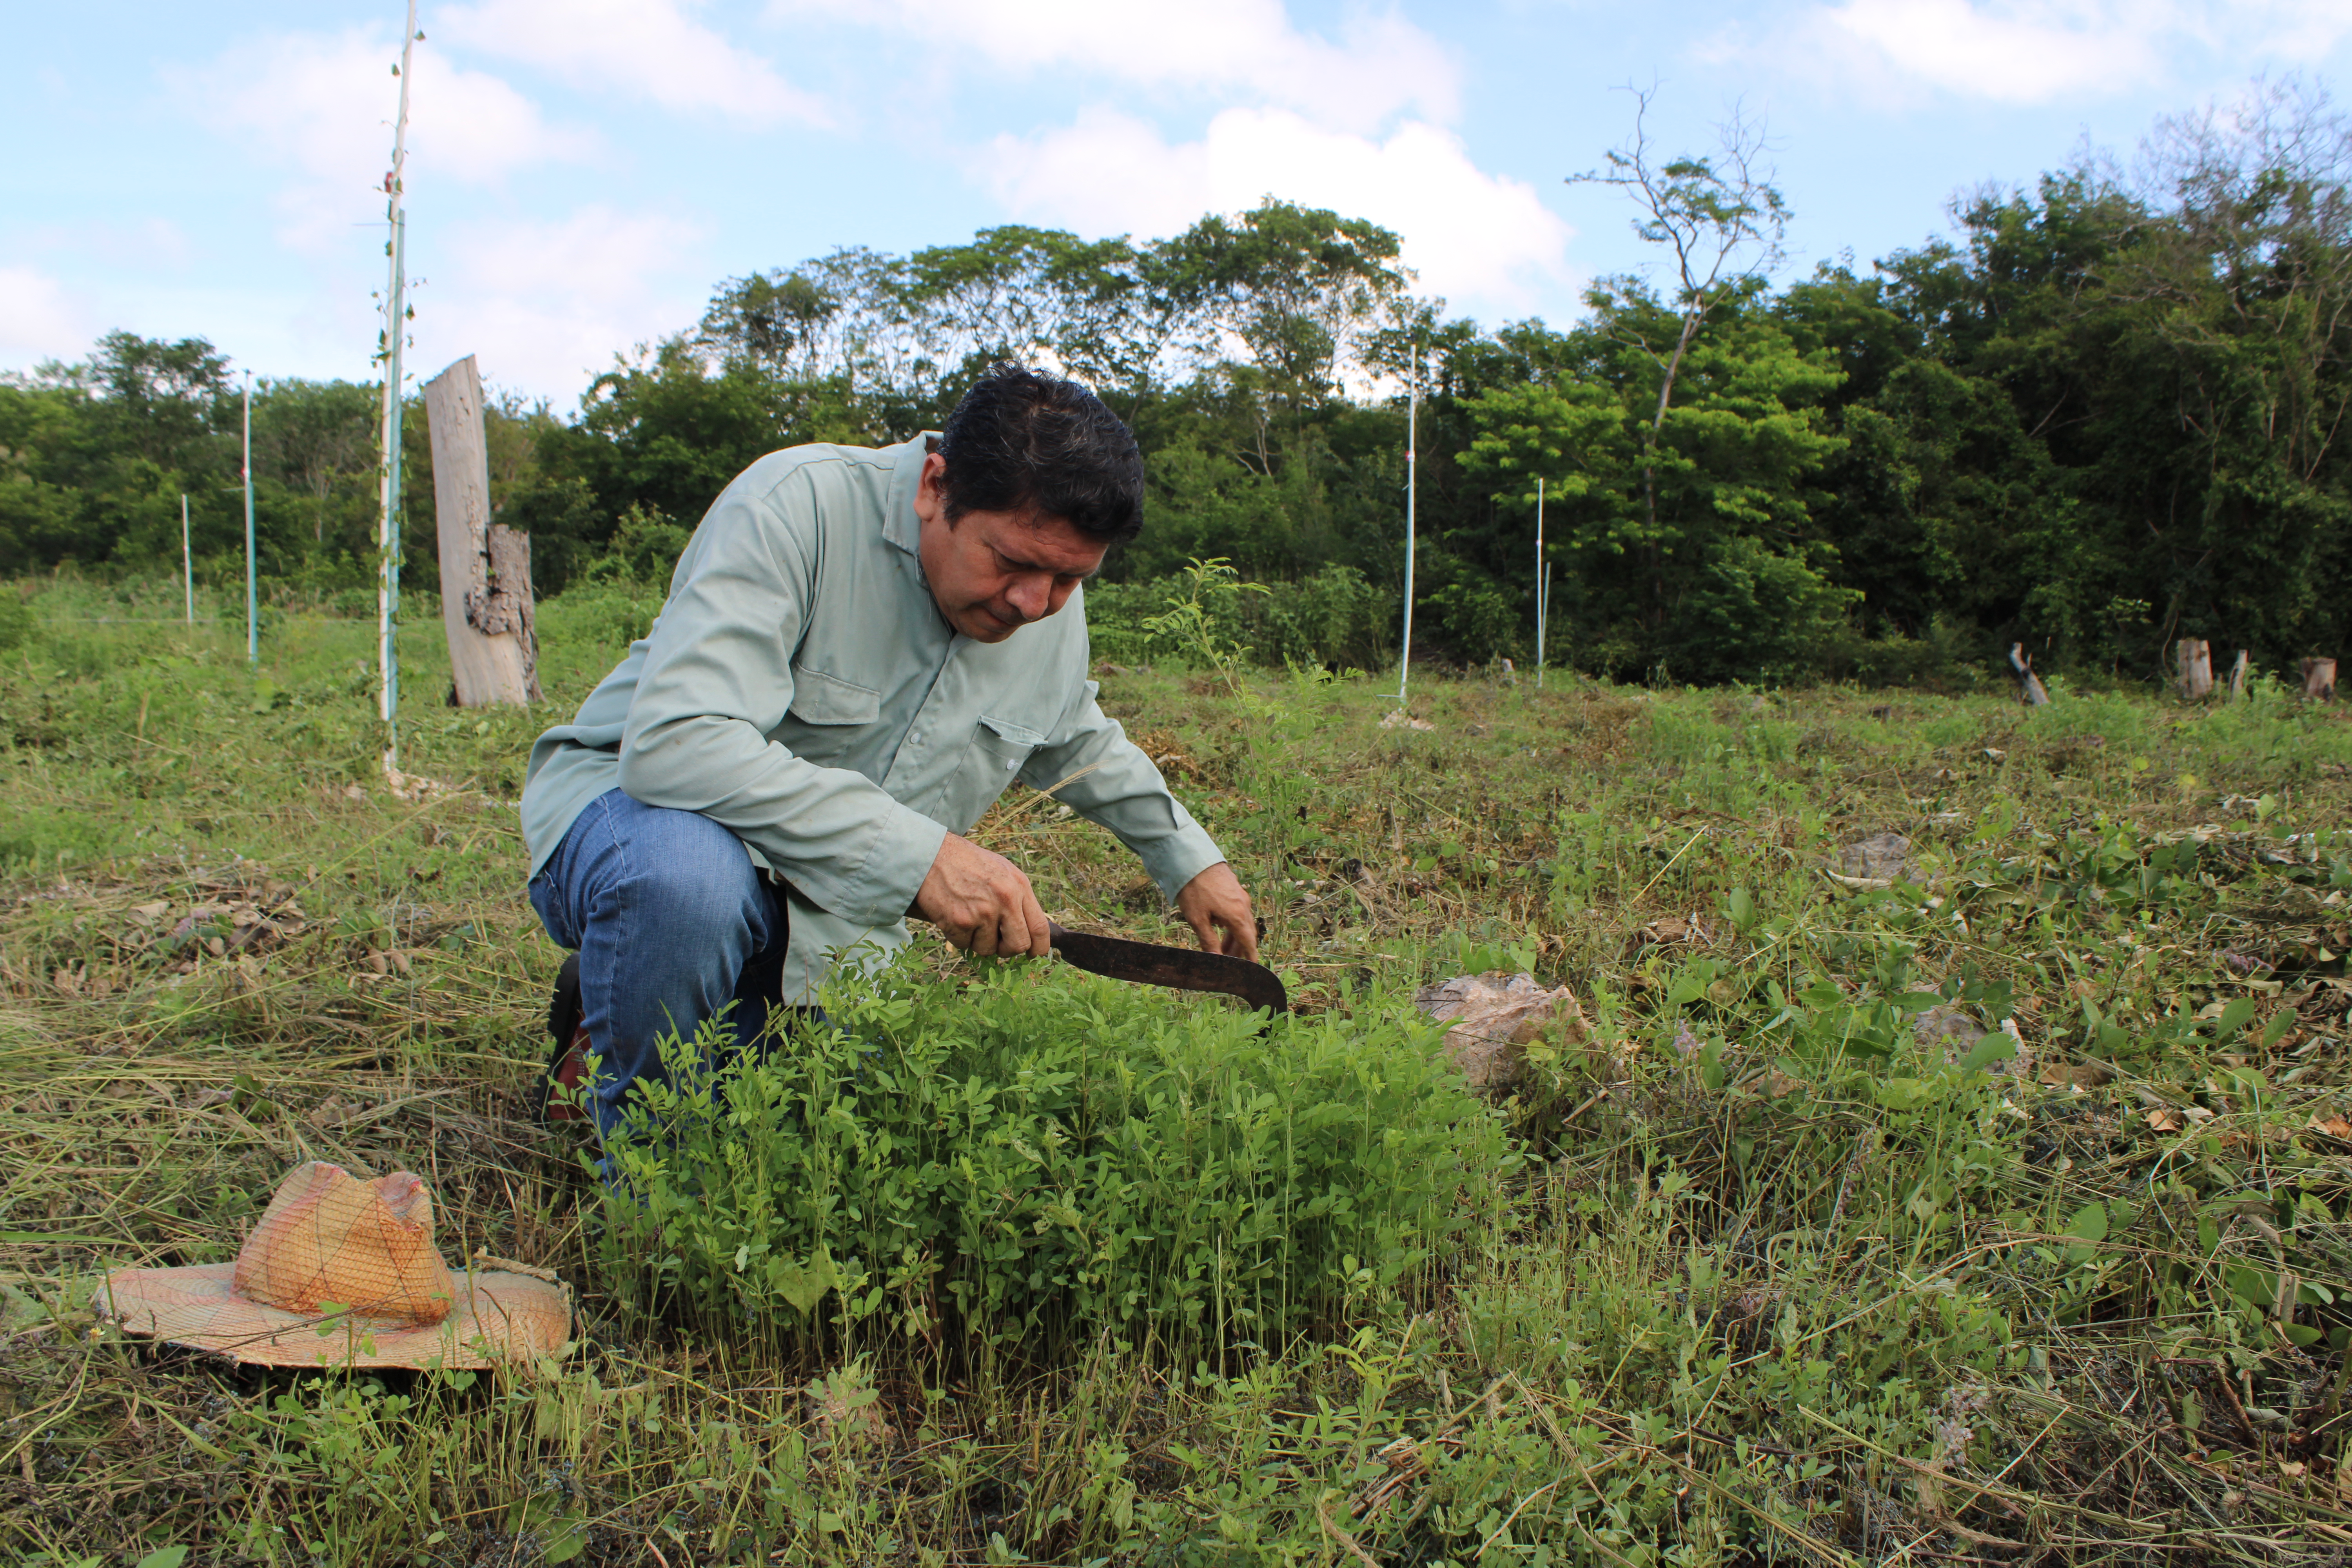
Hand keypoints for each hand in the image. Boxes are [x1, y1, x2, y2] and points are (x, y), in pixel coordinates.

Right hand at [913, 832, 1051, 956]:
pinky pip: (964, 945)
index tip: (1033, 955)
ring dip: (978, 941)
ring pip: (988, 949)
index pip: (1040, 928)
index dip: (1038, 948)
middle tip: (996, 942)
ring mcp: (982, 913)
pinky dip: (959, 937)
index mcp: (1019, 886)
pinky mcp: (960, 922)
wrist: (932, 855)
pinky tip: (954, 917)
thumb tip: (1028, 929)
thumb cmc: (968, 863)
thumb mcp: (1003, 872)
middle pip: (1018, 945)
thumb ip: (1018, 898)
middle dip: (1007, 949)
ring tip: (969, 919)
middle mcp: (1005, 900)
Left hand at [1175, 862, 1258, 963]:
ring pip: (1242, 922)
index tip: (1251, 968)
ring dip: (1234, 936)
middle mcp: (1243, 906)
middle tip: (1230, 962)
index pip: (1249, 942)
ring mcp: (1240, 895)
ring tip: (1223, 947)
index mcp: (1237, 916)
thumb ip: (1209, 941)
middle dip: (1239, 949)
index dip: (1250, 957)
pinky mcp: (1234, 888)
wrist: (1192, 859)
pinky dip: (1232, 923)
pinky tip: (1219, 925)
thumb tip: (1216, 960)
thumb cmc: (1194, 889)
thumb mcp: (1198, 919)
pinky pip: (1238, 910)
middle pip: (1247, 933)